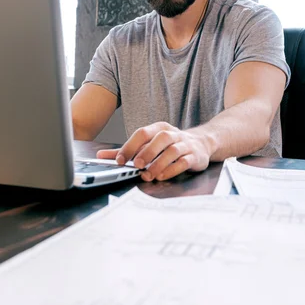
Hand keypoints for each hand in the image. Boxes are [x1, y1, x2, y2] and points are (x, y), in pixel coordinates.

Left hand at [96, 122, 210, 180]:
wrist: (201, 144)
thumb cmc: (170, 144)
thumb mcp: (149, 143)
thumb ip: (127, 150)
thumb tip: (102, 156)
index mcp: (159, 128)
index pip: (143, 133)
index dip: (130, 146)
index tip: (120, 160)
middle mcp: (172, 134)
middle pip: (160, 138)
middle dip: (147, 152)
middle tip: (136, 165)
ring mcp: (185, 145)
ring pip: (172, 150)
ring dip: (159, 163)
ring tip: (148, 174)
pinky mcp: (194, 156)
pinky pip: (184, 162)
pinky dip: (172, 169)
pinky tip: (162, 176)